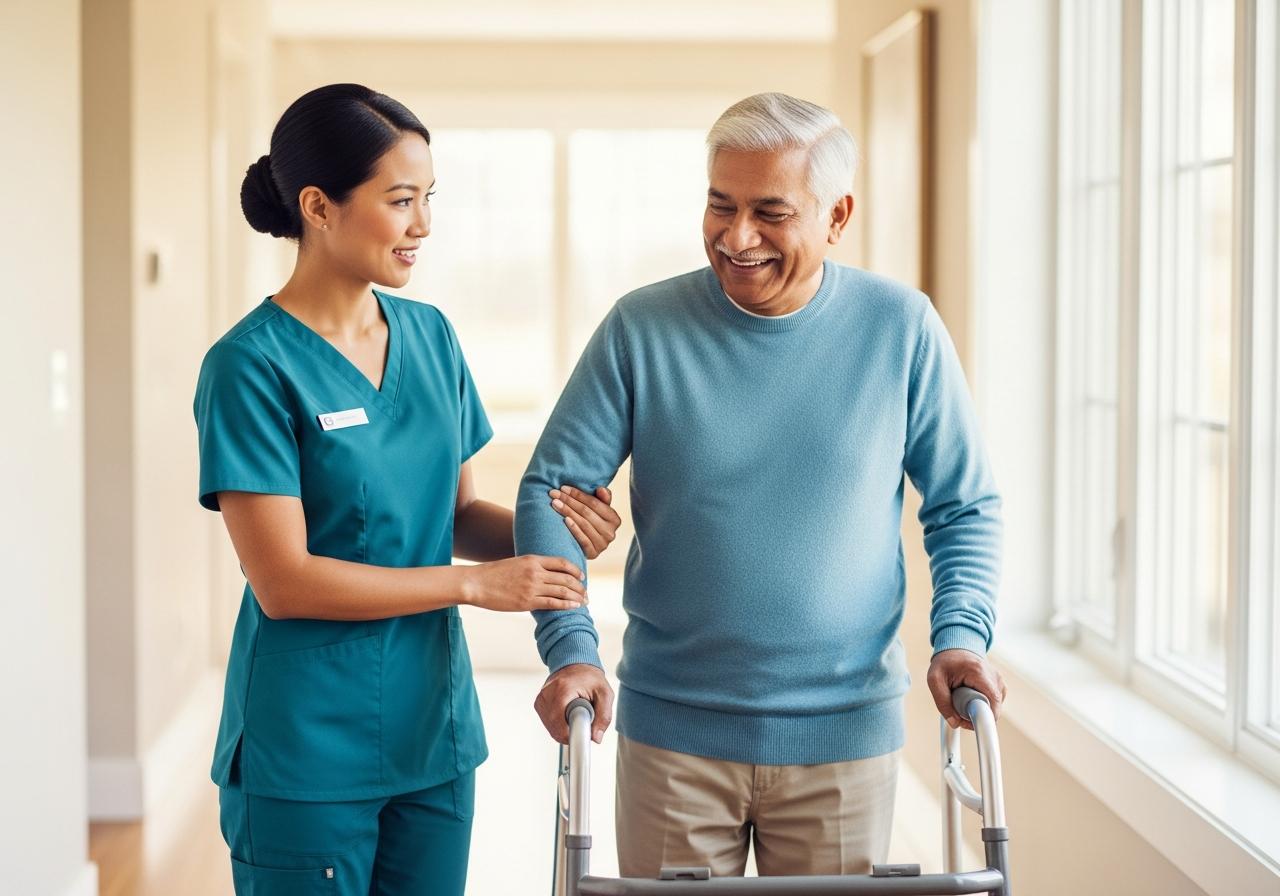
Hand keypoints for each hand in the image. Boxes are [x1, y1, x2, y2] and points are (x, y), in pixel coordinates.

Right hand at [462, 555, 585, 611]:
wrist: (476, 583)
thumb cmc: (493, 574)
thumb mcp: (516, 563)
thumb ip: (531, 567)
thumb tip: (545, 574)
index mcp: (533, 559)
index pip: (562, 562)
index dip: (575, 570)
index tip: (582, 576)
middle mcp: (535, 572)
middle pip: (566, 577)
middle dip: (579, 586)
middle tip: (586, 593)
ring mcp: (532, 587)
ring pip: (562, 591)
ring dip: (576, 597)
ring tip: (584, 601)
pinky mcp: (527, 601)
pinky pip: (552, 603)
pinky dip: (566, 605)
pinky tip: (573, 607)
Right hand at [534, 663, 614, 744]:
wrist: (576, 663)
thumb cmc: (589, 677)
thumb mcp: (605, 694)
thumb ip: (604, 716)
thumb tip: (596, 737)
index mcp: (563, 690)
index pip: (560, 725)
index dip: (573, 734)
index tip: (583, 734)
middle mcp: (548, 693)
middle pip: (555, 729)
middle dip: (570, 731)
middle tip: (583, 720)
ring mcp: (541, 698)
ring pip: (550, 728)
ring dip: (564, 728)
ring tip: (574, 714)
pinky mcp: (538, 702)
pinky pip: (547, 722)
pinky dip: (557, 723)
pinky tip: (566, 713)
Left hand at [550, 485, 621, 559]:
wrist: (584, 547)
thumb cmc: (590, 523)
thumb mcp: (598, 510)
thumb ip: (602, 498)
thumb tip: (600, 489)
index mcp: (615, 519)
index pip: (595, 503)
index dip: (578, 494)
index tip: (563, 488)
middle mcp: (611, 532)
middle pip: (587, 513)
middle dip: (569, 501)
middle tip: (554, 494)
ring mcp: (603, 544)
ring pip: (583, 524)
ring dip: (567, 511)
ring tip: (555, 503)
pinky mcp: (594, 554)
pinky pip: (583, 539)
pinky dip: (574, 528)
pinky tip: (564, 519)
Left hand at [926, 648, 1006, 730]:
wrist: (955, 648)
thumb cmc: (944, 663)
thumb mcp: (934, 680)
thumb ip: (942, 702)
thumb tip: (955, 723)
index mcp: (979, 673)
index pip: (992, 703)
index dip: (982, 718)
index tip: (967, 722)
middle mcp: (994, 676)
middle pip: (993, 708)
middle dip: (976, 715)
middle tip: (958, 711)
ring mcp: (999, 680)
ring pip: (994, 707)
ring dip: (979, 710)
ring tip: (963, 700)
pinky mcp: (999, 684)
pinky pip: (993, 703)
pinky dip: (983, 705)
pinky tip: (971, 698)